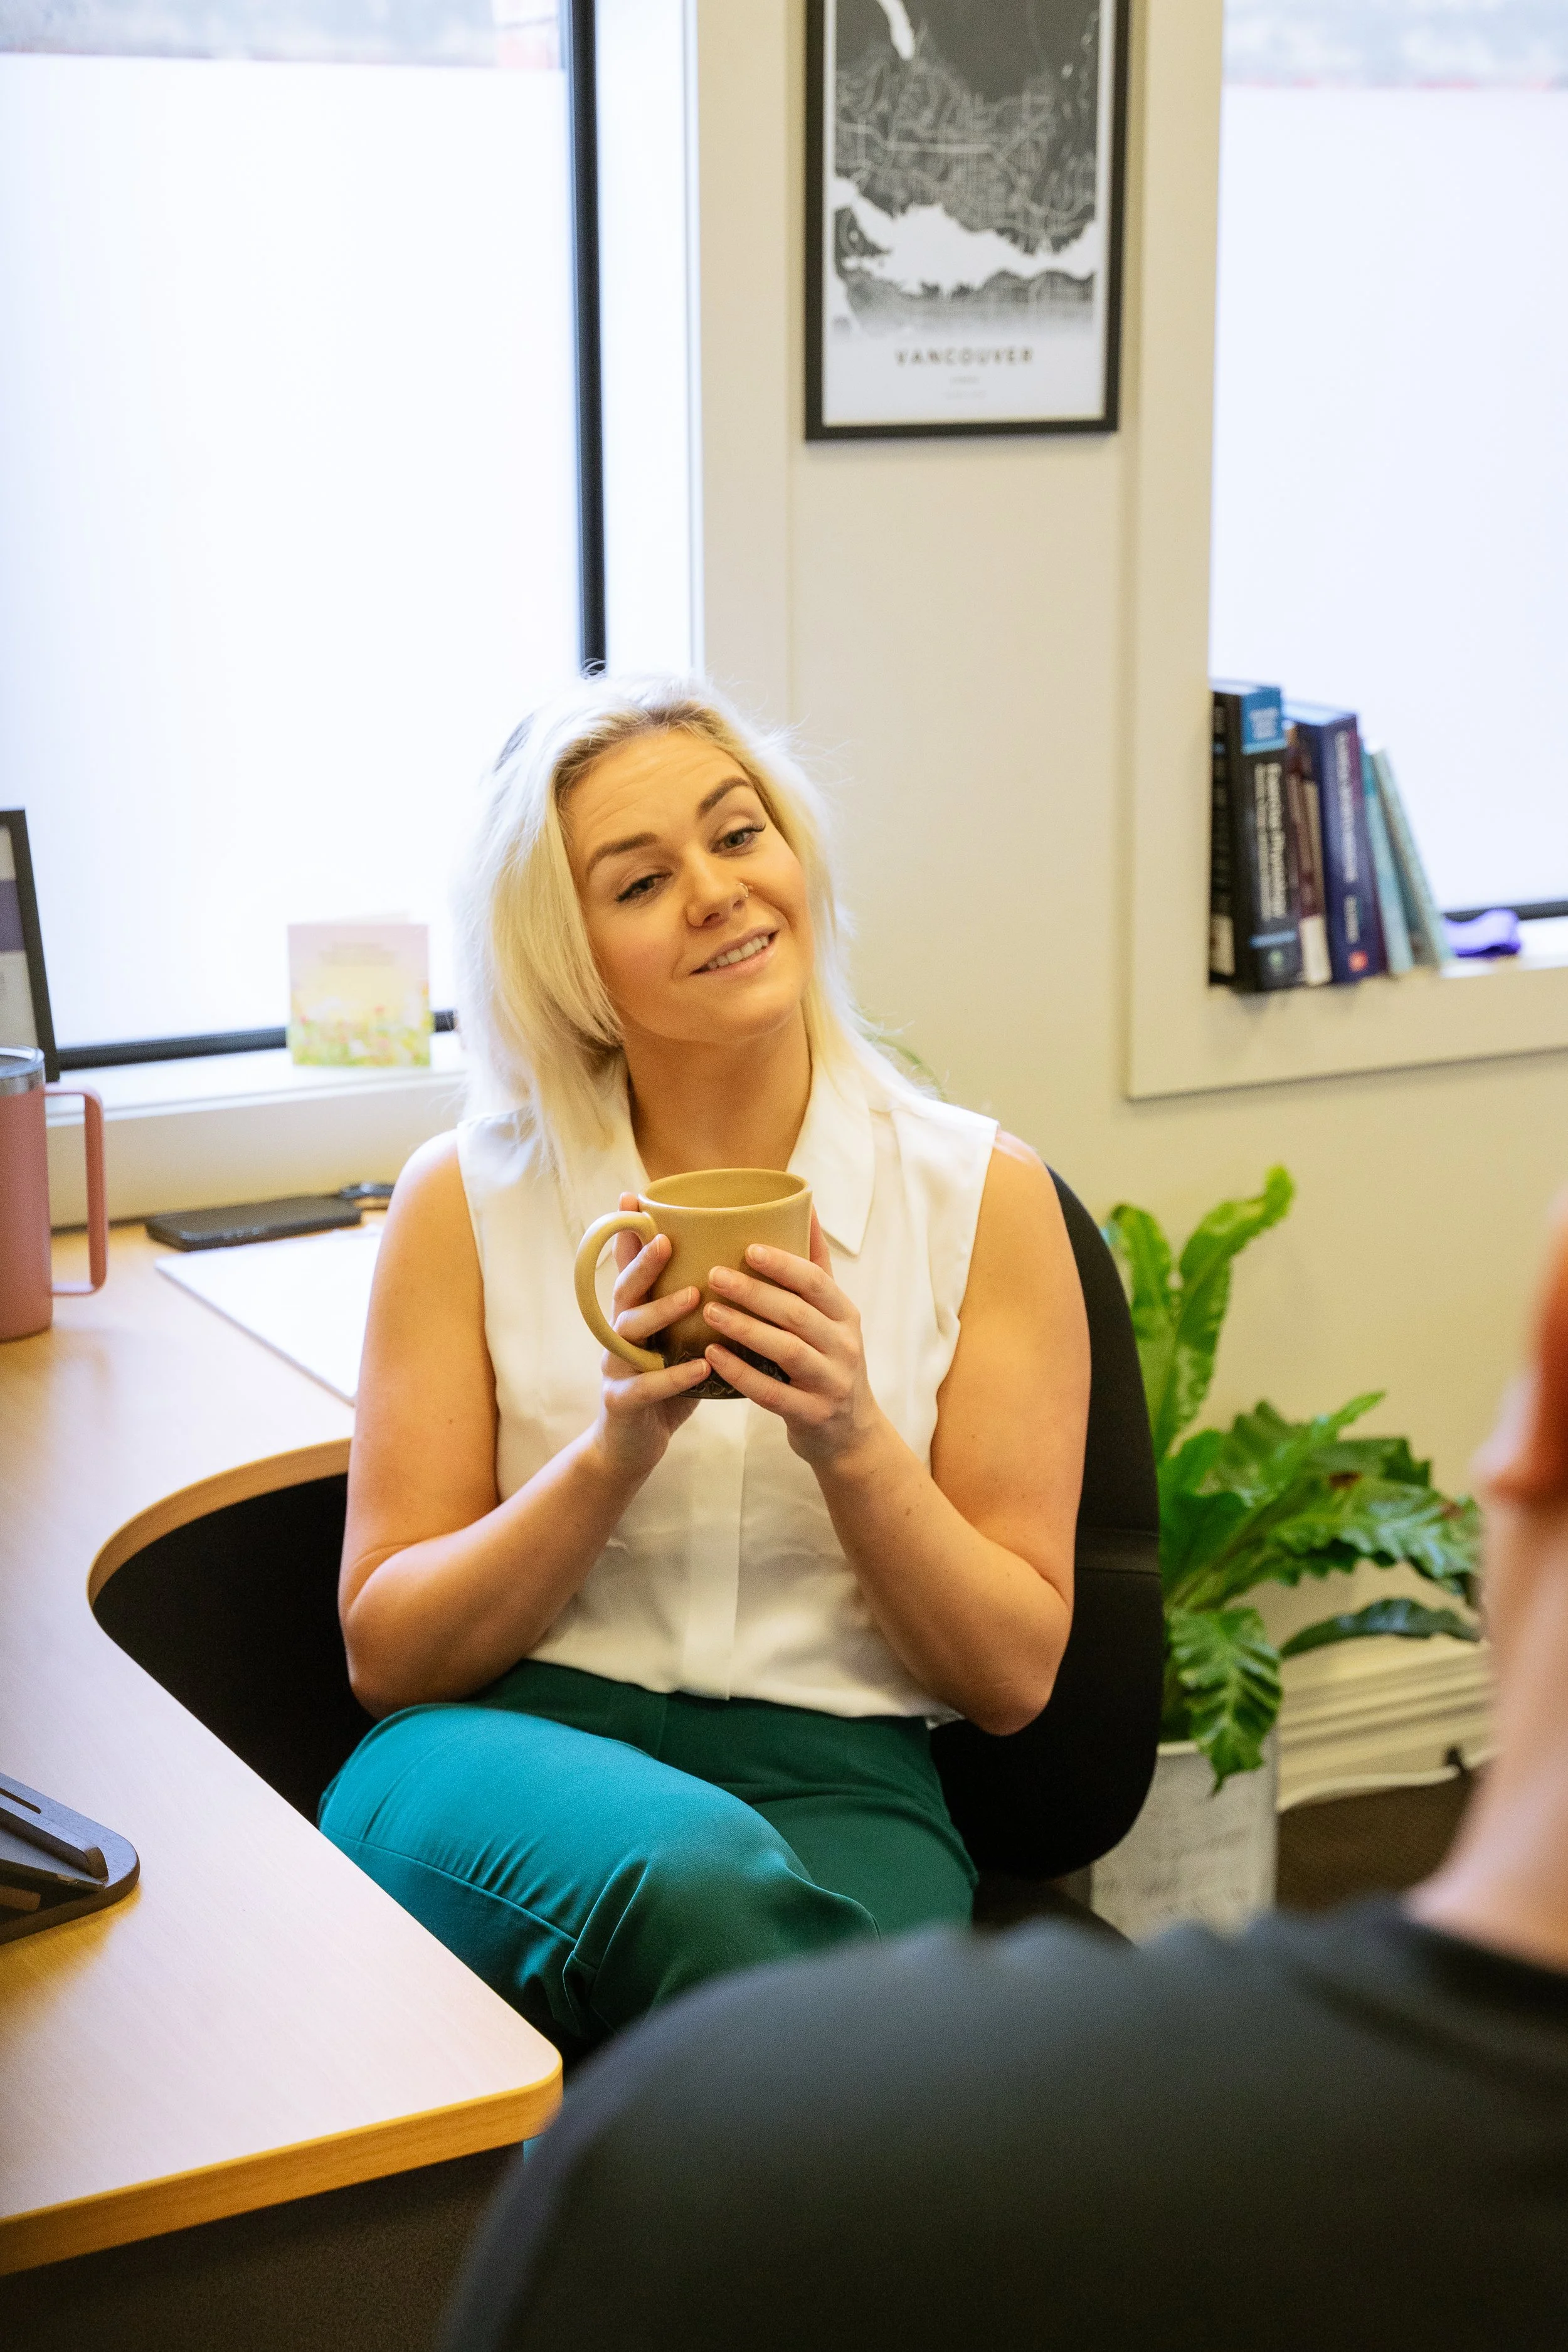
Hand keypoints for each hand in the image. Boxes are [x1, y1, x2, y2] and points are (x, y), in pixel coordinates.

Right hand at [590, 1195, 709, 1480]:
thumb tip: (737, 1266)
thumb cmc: (665, 1385)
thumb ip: (693, 1307)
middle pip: (624, 1290)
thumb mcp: (677, 1341)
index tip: (634, 1197)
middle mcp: (618, 1335)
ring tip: (695, 1297)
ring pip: (629, 1332)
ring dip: (661, 1311)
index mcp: (634, 1315)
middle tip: (669, 1240)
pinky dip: (672, 1377)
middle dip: (643, 1263)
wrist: (634, 1446)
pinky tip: (701, 1367)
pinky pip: (644, 1387)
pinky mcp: (621, 1403)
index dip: (629, 1234)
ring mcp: (615, 1368)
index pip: (629, 1267)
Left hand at [701, 1213, 885, 1468]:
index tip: (748, 1248)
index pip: (815, 1282)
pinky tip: (712, 1356)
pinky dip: (741, 1373)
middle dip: (754, 1292)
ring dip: (745, 1328)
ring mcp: (830, 1382)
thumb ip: (816, 1267)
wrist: (849, 1433)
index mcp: (844, 1315)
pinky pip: (772, 1392)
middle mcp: (843, 1346)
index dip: (783, 1263)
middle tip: (714, 1275)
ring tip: (709, 1311)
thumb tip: (806, 1207)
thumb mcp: (832, 1317)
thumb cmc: (828, 1361)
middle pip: (797, 1313)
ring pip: (786, 1350)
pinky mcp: (812, 1414)